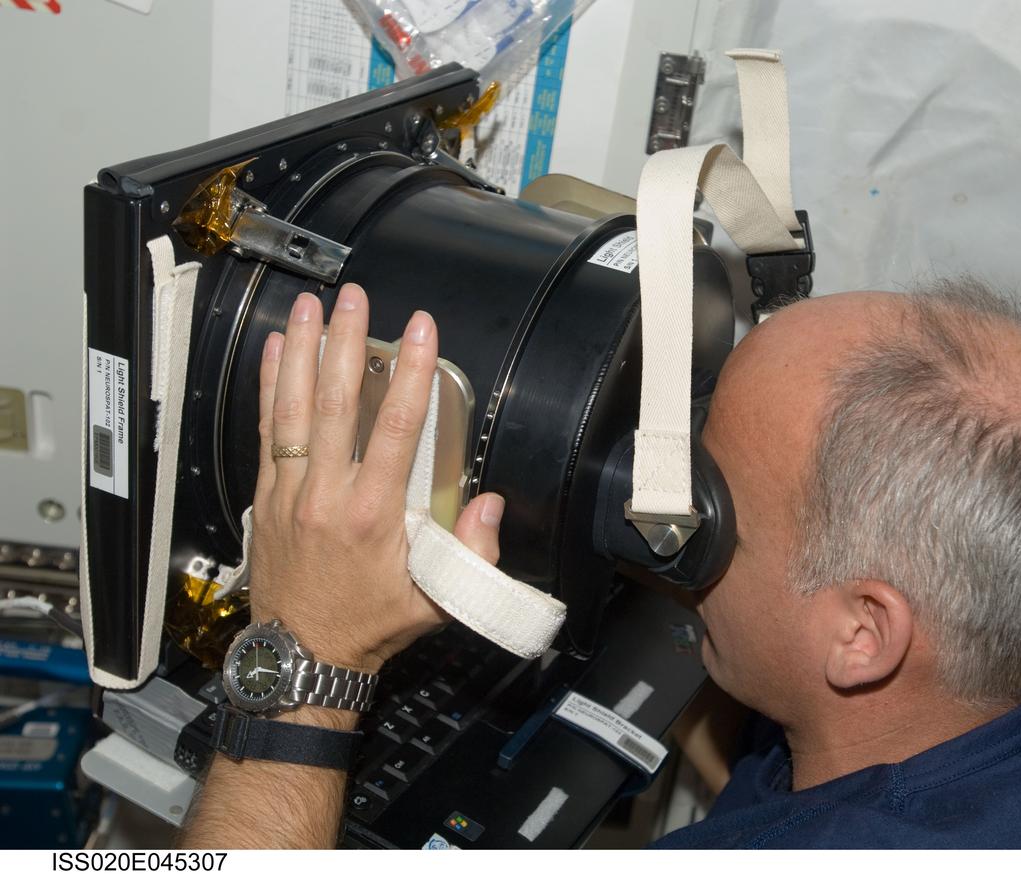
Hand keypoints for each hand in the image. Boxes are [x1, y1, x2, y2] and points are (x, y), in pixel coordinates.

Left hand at [248, 284, 504, 672]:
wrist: (302, 656)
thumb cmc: (369, 625)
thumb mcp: (437, 601)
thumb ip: (472, 553)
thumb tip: (491, 503)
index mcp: (373, 515)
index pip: (396, 428)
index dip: (410, 373)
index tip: (420, 331)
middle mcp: (326, 495)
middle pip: (335, 402)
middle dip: (346, 342)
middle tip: (355, 298)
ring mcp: (290, 493)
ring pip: (292, 408)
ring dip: (299, 351)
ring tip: (308, 305)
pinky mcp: (266, 497)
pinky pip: (265, 431)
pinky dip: (268, 387)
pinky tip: (272, 351)